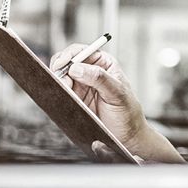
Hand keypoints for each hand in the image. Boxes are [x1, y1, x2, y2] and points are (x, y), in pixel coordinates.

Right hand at [51, 44, 183, 163]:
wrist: (127, 136)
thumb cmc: (128, 112)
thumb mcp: (117, 93)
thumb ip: (99, 78)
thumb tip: (76, 68)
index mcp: (103, 63)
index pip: (81, 51)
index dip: (69, 55)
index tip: (62, 64)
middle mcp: (91, 72)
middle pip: (67, 63)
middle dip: (61, 70)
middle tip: (62, 82)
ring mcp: (81, 86)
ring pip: (62, 78)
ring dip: (59, 83)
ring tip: (66, 92)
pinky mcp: (75, 100)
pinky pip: (62, 93)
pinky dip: (59, 94)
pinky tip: (63, 98)